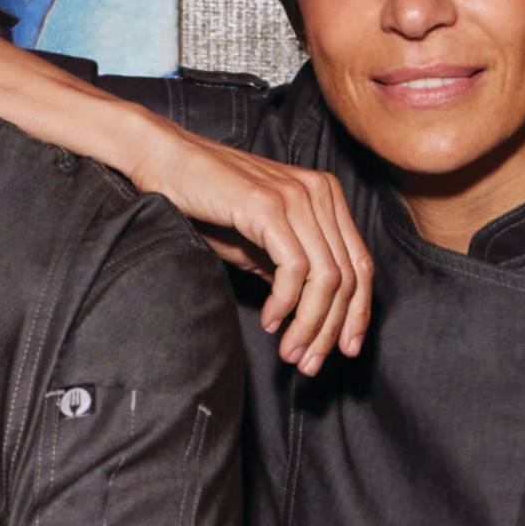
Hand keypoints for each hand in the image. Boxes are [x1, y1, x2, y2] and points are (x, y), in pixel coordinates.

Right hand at [126, 116, 372, 375]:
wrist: (164, 161)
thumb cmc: (206, 202)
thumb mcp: (257, 243)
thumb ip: (288, 270)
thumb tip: (310, 312)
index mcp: (325, 197)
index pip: (360, 264)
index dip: (357, 313)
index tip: (344, 350)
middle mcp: (319, 193)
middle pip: (348, 276)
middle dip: (331, 329)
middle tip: (309, 364)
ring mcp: (296, 197)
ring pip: (327, 278)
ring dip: (309, 325)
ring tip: (290, 352)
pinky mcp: (268, 207)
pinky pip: (295, 269)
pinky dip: (286, 304)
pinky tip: (271, 322)